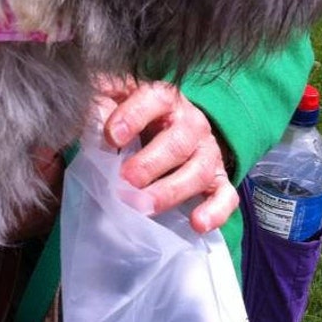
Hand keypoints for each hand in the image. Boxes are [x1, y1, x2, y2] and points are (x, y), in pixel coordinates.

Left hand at [100, 78, 238, 232]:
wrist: (171, 125)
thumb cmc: (136, 113)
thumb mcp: (115, 98)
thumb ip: (102, 102)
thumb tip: (96, 119)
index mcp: (164, 98)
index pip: (154, 99)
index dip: (133, 117)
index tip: (112, 137)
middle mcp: (191, 123)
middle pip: (177, 142)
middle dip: (150, 164)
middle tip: (125, 180)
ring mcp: (207, 151)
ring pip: (198, 171)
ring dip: (171, 191)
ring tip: (145, 206)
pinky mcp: (218, 178)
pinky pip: (225, 195)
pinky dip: (215, 211)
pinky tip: (197, 223)